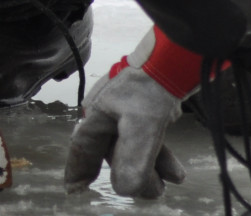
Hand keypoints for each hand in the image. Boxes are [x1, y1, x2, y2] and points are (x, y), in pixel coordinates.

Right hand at [65, 27, 199, 197]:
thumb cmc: (150, 87)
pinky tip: (175, 169)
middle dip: (132, 174)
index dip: (78, 170)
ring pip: (133, 147)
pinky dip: (158, 154)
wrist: (176, 58)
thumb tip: (124, 189)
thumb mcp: (141, 127)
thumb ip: (132, 161)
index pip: (83, 149)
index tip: (74, 189)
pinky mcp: (145, 107)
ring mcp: (126, 109)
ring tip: (172, 181)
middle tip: (153, 191)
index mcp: (96, 115)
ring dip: (150, 167)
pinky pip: (146, 138)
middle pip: (113, 153)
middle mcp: (106, 113)